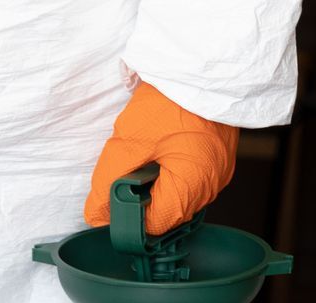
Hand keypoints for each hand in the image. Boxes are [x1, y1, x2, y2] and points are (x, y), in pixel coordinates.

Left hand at [84, 82, 238, 233]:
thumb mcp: (127, 144)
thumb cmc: (168, 100)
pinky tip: (162, 147)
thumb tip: (97, 215)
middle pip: (166, 212)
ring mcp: (219, 172)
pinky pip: (190, 177)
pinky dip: (171, 170)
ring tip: (147, 151)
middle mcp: (211, 187)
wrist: (200, 63)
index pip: (153, 226)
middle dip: (141, 196)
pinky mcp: (219, 158)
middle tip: (128, 165)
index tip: (112, 196)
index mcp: (192, 187)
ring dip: (155, 181)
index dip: (127, 216)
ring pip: (177, 194)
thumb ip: (107, 184)